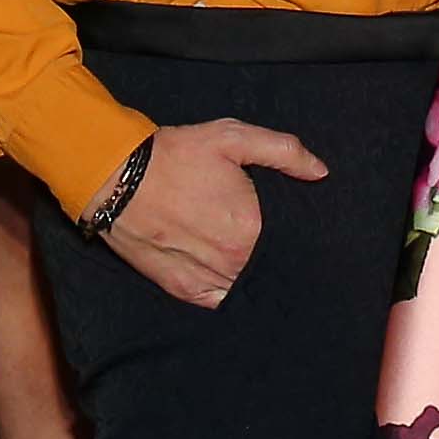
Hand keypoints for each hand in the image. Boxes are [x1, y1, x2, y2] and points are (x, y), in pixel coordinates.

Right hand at [102, 115, 325, 310]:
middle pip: (268, 266)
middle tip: (271, 240)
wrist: (118, 179)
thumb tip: (320, 172)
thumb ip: (283, 152)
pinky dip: (228, 292)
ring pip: (246, 286)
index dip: (293, 232)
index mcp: (251, 228)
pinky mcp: (183, 290)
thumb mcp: (232, 138)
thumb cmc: (176, 155)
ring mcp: (207, 279)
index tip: (293, 225)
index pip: (290, 241)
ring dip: (253, 276)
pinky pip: (219, 301)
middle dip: (275, 255)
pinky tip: (233, 278)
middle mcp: (233, 261)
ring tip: (255, 261)